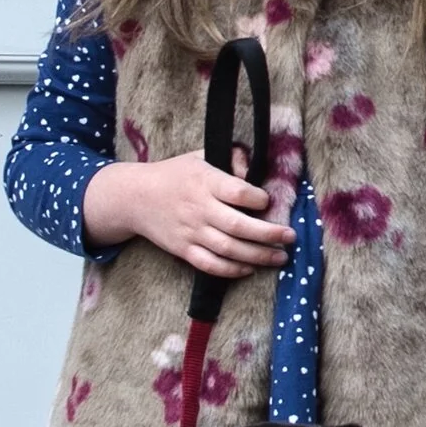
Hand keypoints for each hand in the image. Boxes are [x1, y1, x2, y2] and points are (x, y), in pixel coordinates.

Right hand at [84, 147, 293, 275]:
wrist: (135, 197)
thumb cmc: (174, 175)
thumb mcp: (200, 156)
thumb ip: (230, 157)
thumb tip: (253, 168)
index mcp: (204, 181)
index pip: (237, 192)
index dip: (258, 199)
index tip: (268, 201)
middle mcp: (199, 208)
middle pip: (238, 226)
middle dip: (269, 234)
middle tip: (291, 237)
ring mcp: (191, 232)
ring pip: (228, 249)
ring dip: (258, 256)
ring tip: (280, 257)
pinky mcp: (183, 250)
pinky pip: (210, 265)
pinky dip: (231, 270)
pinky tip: (250, 268)